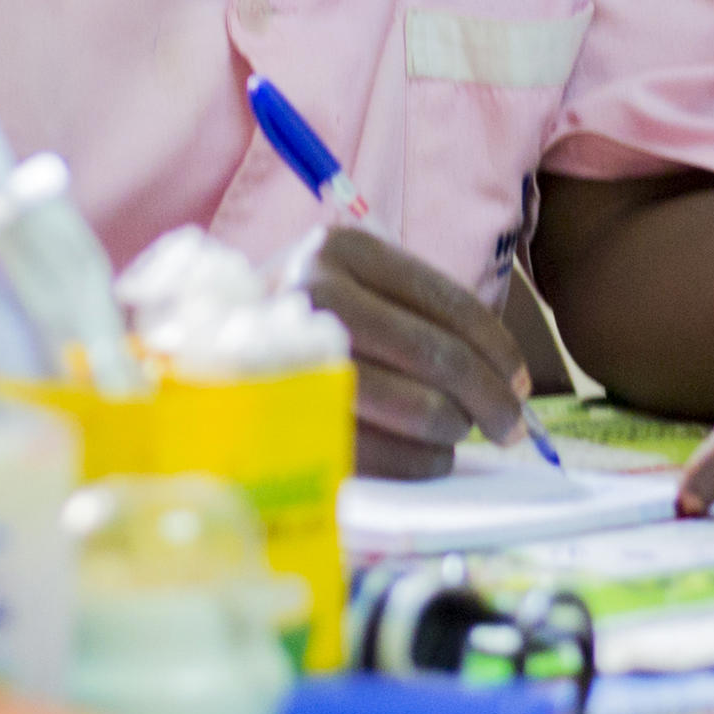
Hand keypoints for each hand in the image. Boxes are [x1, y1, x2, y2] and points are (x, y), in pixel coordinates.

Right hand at [301, 224, 531, 480]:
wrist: (192, 357)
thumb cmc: (294, 329)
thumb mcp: (346, 289)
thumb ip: (414, 313)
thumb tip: (504, 376)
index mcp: (340, 250)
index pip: (448, 304)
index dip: (499, 350)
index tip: (521, 383)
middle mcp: (314, 293)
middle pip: (439, 357)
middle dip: (491, 400)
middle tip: (512, 427)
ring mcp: (297, 355)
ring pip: (419, 407)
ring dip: (456, 431)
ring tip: (459, 436)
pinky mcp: (291, 419)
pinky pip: (386, 453)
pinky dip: (422, 463)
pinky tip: (428, 459)